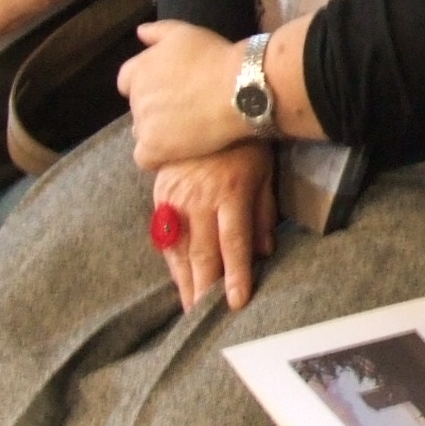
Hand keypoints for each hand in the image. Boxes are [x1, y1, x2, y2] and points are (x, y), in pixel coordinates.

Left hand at [122, 19, 260, 168]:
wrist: (239, 88)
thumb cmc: (215, 57)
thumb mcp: (185, 32)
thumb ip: (157, 32)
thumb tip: (139, 32)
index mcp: (138, 69)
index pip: (127, 82)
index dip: (147, 86)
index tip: (170, 89)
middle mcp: (136, 96)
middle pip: (137, 108)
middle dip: (155, 109)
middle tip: (185, 110)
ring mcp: (144, 123)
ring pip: (142, 132)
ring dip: (159, 132)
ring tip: (188, 131)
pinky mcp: (155, 147)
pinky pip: (146, 158)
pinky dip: (159, 157)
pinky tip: (179, 152)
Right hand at [151, 145, 275, 310]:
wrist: (208, 107)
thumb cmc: (244, 143)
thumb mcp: (264, 173)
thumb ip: (263, 213)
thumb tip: (263, 252)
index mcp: (230, 193)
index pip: (234, 244)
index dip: (235, 276)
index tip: (236, 303)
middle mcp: (199, 199)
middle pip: (203, 253)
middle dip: (205, 288)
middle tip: (204, 318)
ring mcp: (175, 198)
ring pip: (179, 249)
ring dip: (185, 281)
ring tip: (189, 308)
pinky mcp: (160, 194)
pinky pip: (164, 235)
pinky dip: (171, 260)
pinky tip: (177, 278)